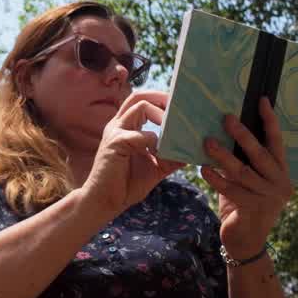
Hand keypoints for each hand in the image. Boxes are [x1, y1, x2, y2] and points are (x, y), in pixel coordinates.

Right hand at [81, 90, 184, 217]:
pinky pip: (140, 134)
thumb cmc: (126, 185)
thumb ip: (171, 156)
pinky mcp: (114, 143)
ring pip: (140, 106)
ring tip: (175, 128)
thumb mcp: (156, 168)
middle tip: (181, 108)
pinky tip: (159, 155)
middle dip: (162, 97)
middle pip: (140, 95)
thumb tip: (193, 150)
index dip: (162, 101)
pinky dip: (155, 142)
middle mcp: (119, 125)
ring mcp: (115, 132)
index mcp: (127, 127)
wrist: (105, 202)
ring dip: (161, 115)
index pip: (143, 102)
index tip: (182, 109)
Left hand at [200, 96, 292, 260]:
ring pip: (244, 172)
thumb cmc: (243, 204)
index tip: (261, 100)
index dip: (270, 121)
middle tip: (226, 118)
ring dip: (223, 156)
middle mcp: (280, 184)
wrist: (246, 242)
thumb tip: (225, 132)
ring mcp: (269, 199)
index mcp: (282, 172)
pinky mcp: (253, 211)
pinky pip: (232, 191)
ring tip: (207, 142)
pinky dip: (216, 179)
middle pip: (260, 154)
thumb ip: (243, 161)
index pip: (277, 142)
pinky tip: (203, 170)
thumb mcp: (247, 181)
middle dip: (243, 135)